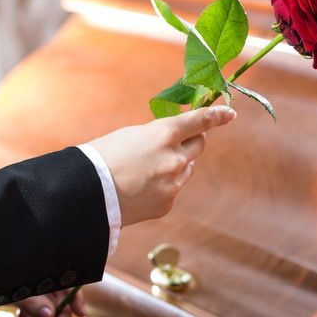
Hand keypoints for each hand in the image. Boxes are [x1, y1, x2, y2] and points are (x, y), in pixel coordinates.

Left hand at [15, 289, 85, 316]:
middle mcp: (38, 282)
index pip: (66, 282)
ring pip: (44, 310)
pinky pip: (29, 315)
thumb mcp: (15, 295)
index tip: (81, 315)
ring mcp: (28, 292)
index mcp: (41, 276)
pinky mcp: (18, 302)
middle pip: (58, 299)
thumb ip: (33, 303)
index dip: (76, 297)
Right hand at [88, 106, 236, 225]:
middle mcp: (175, 158)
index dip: (217, 115)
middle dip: (192, 141)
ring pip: (186, 168)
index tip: (230, 113)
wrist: (87, 194)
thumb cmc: (102, 158)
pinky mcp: (167, 203)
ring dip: (176, 165)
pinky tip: (141, 188)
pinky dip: (163, 186)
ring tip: (146, 169)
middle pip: (199, 145)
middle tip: (178, 141)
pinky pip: (173, 189)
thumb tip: (173, 144)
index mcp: (164, 135)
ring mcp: (173, 183)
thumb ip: (157, 138)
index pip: (199, 121)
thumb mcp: (131, 136)